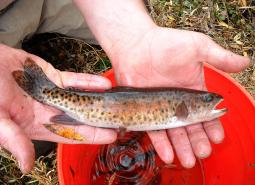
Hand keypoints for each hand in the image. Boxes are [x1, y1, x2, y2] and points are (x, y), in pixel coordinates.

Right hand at [0, 44, 116, 172]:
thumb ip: (13, 139)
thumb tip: (27, 166)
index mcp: (38, 125)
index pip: (71, 134)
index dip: (91, 136)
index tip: (110, 136)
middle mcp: (50, 111)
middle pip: (81, 118)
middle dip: (101, 120)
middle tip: (122, 120)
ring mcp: (54, 93)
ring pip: (82, 98)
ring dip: (99, 100)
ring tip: (118, 103)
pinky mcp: (54, 76)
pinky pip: (74, 80)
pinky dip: (88, 82)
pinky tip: (104, 84)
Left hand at [108, 27, 249, 166]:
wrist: (136, 44)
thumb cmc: (167, 44)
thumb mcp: (197, 47)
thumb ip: (219, 58)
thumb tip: (245, 62)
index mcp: (193, 90)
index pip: (205, 112)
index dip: (212, 125)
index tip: (218, 137)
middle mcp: (178, 102)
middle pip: (190, 126)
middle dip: (198, 140)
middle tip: (203, 153)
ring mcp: (160, 107)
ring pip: (173, 132)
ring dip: (181, 147)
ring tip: (189, 160)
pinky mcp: (144, 110)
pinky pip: (153, 129)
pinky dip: (160, 142)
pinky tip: (168, 154)